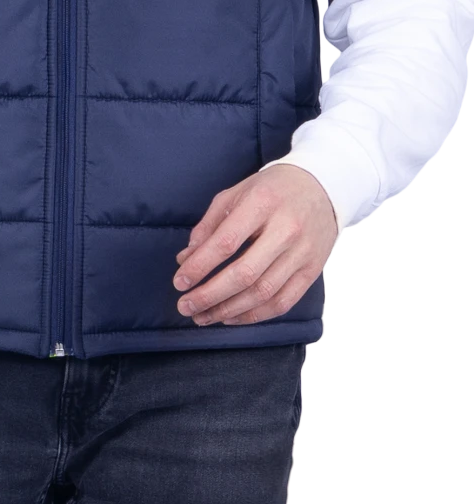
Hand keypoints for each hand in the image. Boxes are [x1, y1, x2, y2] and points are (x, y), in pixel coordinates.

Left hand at [172, 163, 338, 326]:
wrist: (322, 186)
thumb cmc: (273, 190)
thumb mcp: (236, 194)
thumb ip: (209, 226)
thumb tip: (186, 260)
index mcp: (262, 203)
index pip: (226, 242)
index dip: (199, 267)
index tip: (179, 282)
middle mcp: (286, 229)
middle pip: (244, 274)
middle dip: (210, 295)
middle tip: (186, 306)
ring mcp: (302, 252)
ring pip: (263, 293)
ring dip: (228, 310)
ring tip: (203, 316)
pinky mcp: (312, 270)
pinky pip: (283, 302)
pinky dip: (254, 315)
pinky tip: (232, 317)